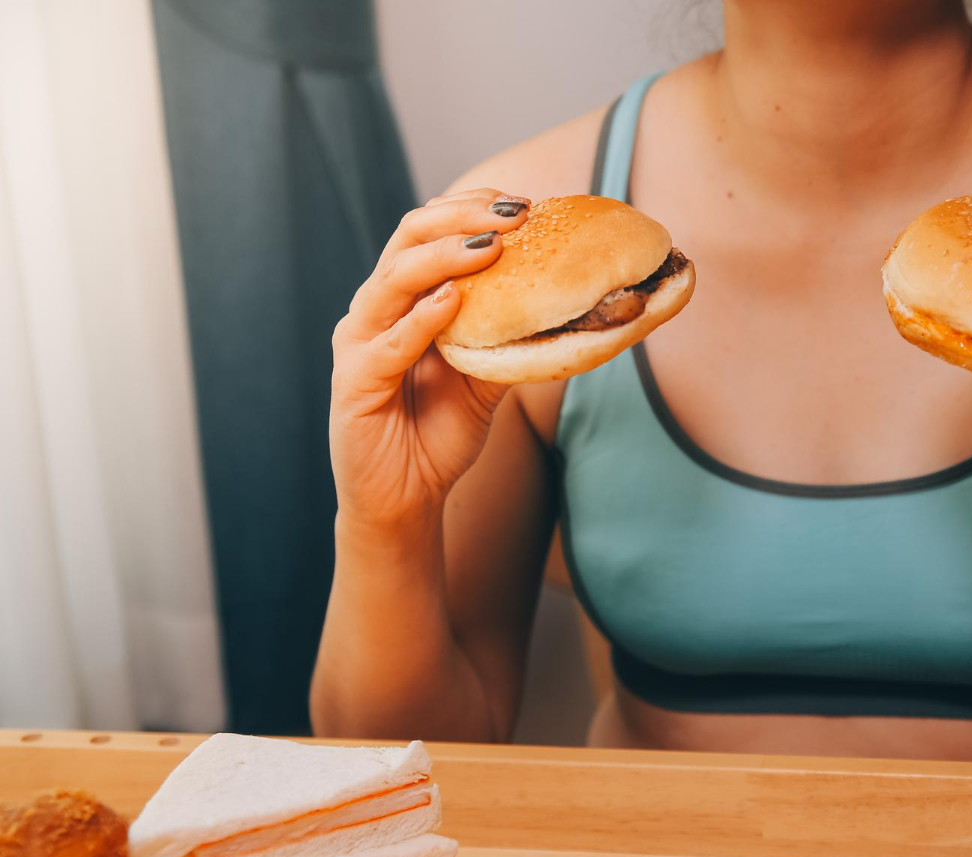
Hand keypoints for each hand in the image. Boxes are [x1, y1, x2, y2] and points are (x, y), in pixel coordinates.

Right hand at [329, 188, 529, 530]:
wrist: (406, 496)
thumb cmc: (441, 431)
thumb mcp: (488, 375)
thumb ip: (513, 336)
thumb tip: (575, 308)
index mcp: (404, 299)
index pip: (429, 232)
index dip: (471, 209)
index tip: (522, 202)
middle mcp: (376, 310)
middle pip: (408, 240)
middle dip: (461, 218)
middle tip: (513, 211)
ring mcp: (359, 344)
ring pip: (392, 281)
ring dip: (443, 258)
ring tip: (489, 248)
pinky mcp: (354, 383)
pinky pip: (386, 344)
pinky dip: (419, 321)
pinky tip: (452, 302)